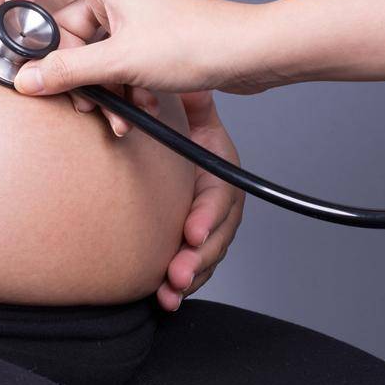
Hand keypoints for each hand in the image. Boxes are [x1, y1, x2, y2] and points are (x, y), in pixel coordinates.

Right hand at [2, 0, 278, 97]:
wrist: (248, 54)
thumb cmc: (196, 41)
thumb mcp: (121, 62)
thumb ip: (69, 72)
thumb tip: (27, 78)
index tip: (14, 22)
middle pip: (68, 23)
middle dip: (69, 65)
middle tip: (74, 95)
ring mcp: (136, 15)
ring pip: (95, 49)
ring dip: (99, 85)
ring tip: (112, 113)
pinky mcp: (151, 38)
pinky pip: (119, 61)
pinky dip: (121, 86)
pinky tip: (135, 110)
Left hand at [155, 90, 244, 311]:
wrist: (175, 145)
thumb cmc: (182, 127)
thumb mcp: (190, 110)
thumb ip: (192, 101)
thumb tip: (192, 83)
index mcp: (220, 171)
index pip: (219, 196)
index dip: (207, 215)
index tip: (191, 231)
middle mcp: (220, 203)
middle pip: (216, 236)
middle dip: (197, 258)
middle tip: (175, 274)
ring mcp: (209, 227)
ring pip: (205, 258)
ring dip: (189, 278)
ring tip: (168, 292)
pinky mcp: (193, 245)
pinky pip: (193, 269)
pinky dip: (182, 288)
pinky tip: (164, 301)